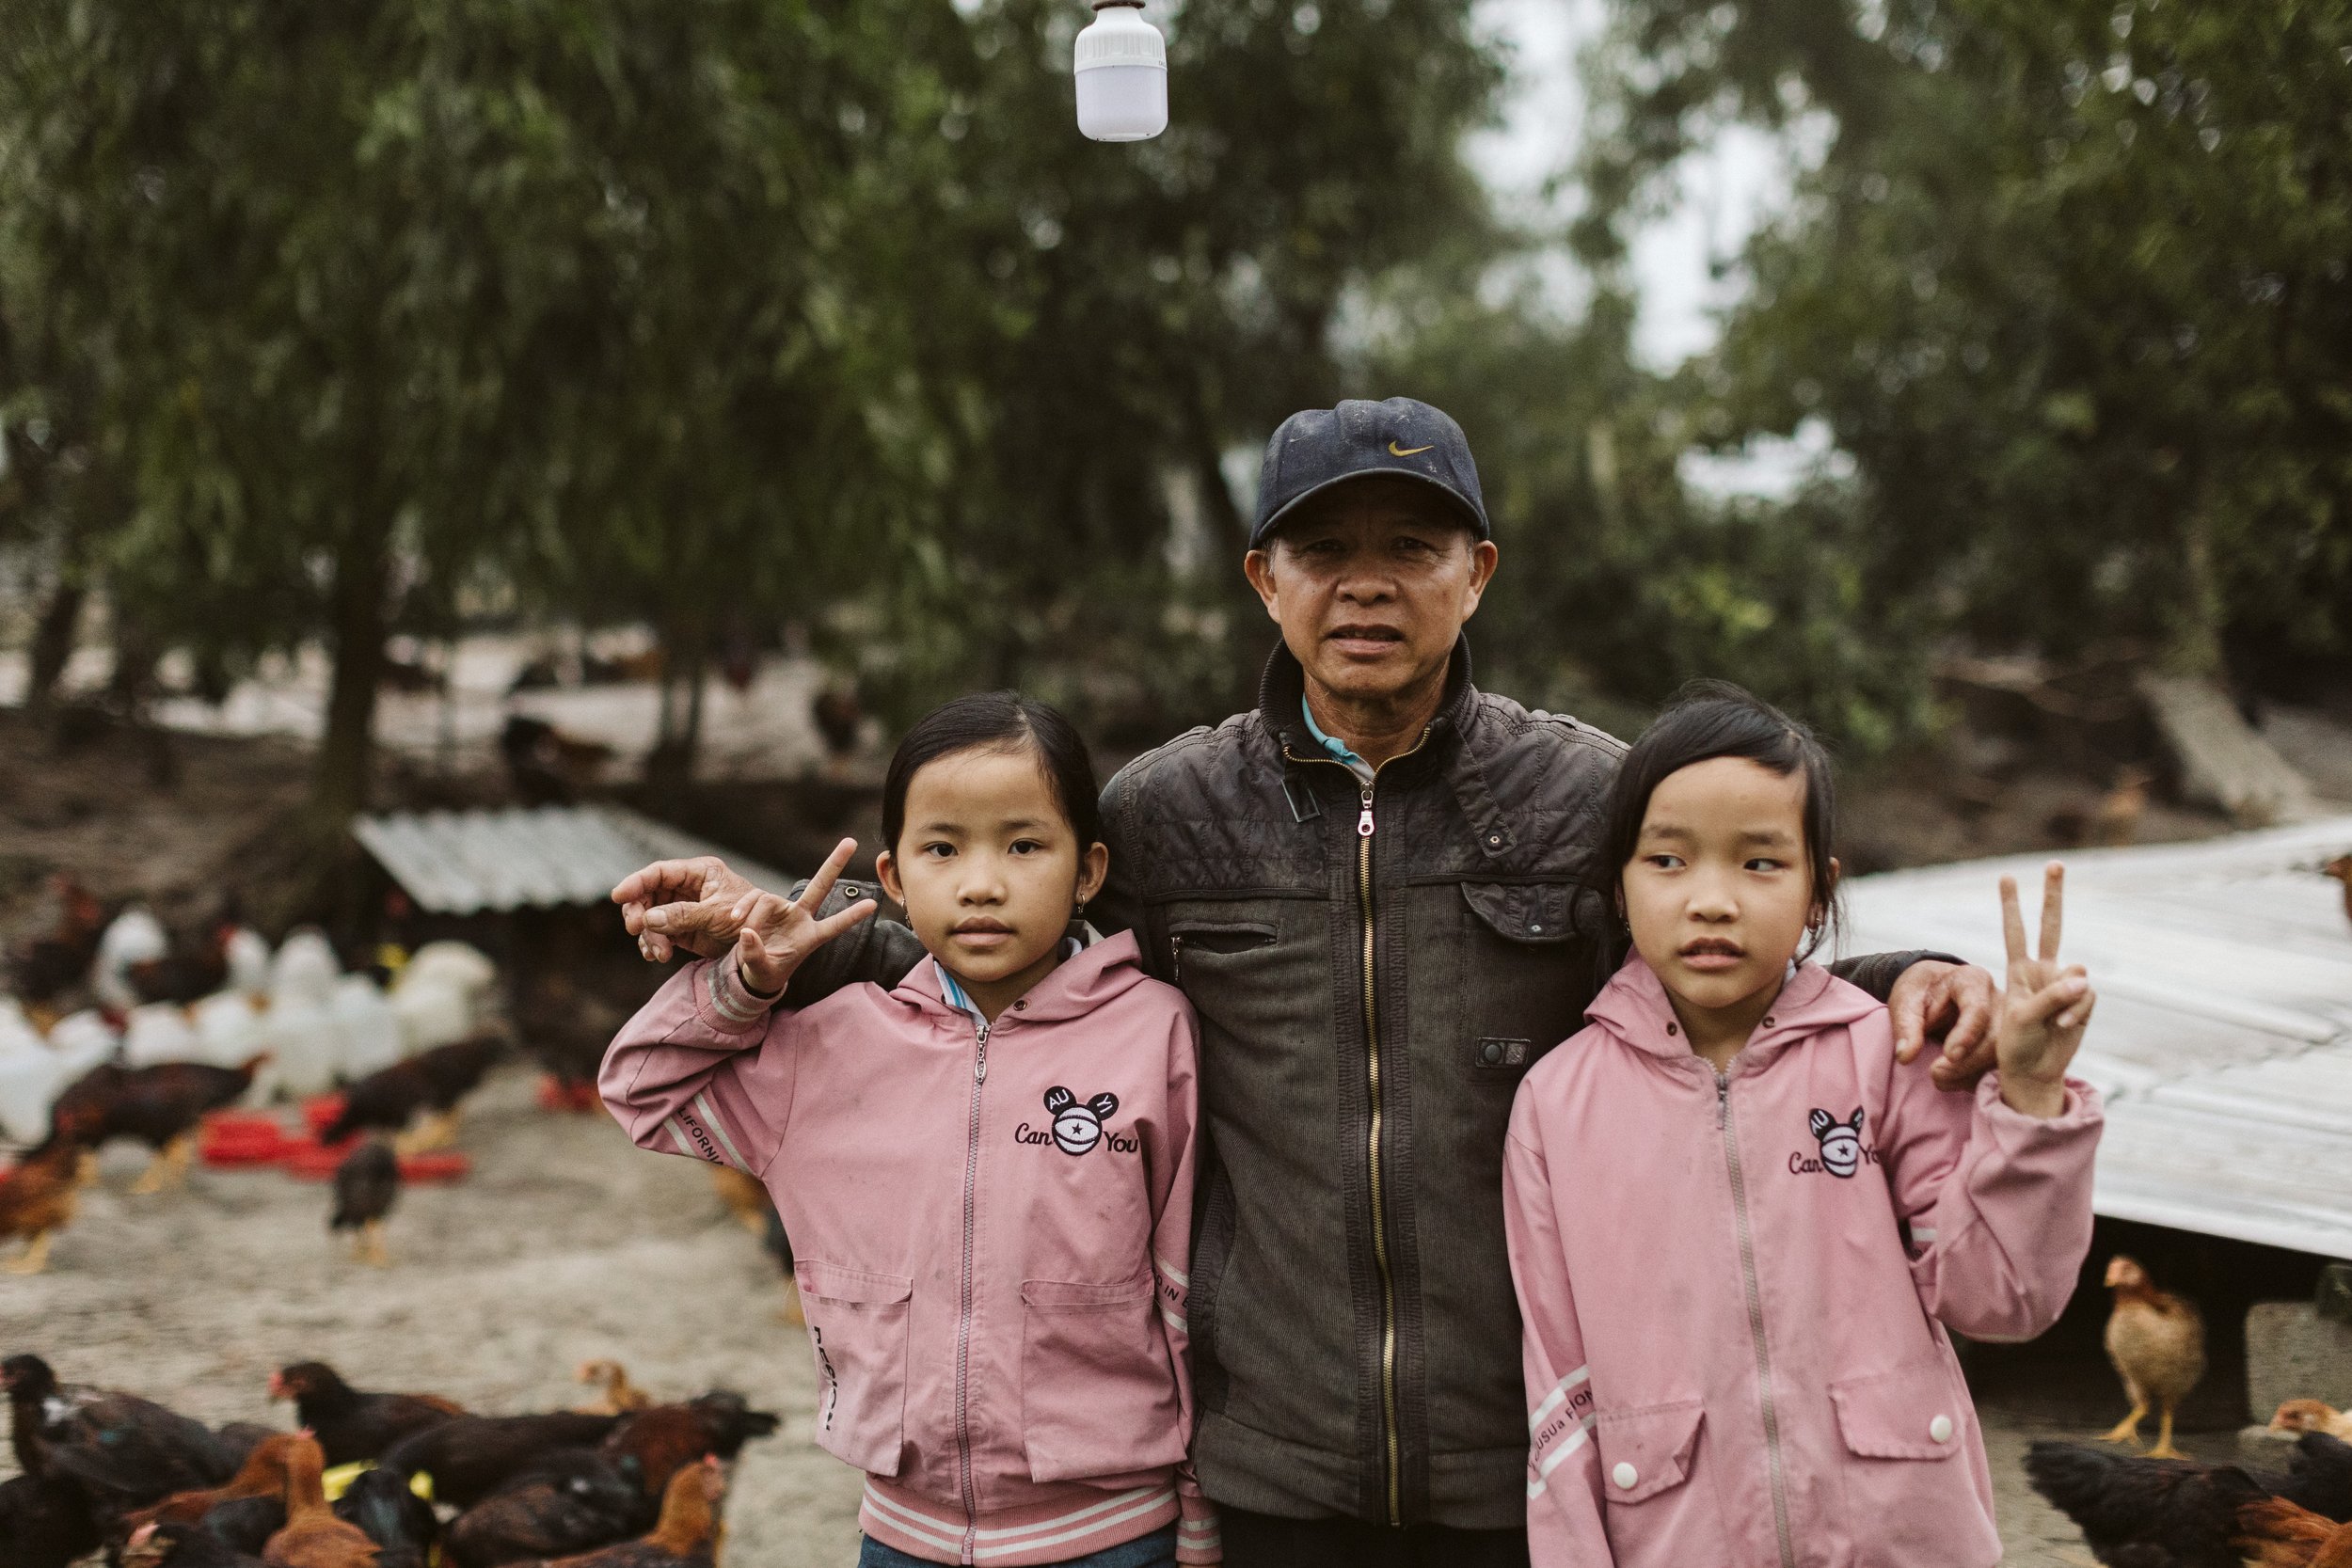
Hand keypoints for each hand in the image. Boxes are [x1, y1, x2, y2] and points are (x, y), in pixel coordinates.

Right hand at [612, 856, 763, 962]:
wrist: (764, 946)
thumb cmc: (750, 920)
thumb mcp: (717, 915)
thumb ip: (683, 915)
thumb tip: (648, 919)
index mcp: (700, 873)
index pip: (660, 872)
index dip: (637, 882)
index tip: (618, 896)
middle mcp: (688, 888)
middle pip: (648, 894)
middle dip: (639, 912)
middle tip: (635, 929)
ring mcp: (683, 909)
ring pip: (650, 917)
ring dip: (649, 935)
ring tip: (660, 953)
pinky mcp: (682, 929)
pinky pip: (659, 933)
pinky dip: (654, 944)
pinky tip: (657, 955)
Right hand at [730, 839, 877, 993]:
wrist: (755, 970)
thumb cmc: (767, 973)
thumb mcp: (763, 971)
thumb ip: (755, 955)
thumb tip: (747, 931)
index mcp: (811, 938)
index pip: (835, 925)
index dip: (852, 916)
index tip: (873, 904)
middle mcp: (802, 918)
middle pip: (821, 885)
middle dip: (834, 863)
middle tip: (852, 841)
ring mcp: (785, 909)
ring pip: (768, 899)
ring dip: (753, 914)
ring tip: (745, 932)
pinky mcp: (766, 906)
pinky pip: (753, 899)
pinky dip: (743, 907)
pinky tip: (735, 919)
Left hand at [1890, 960, 1999, 1087]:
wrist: (1932, 991)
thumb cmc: (1921, 992)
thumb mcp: (1905, 1001)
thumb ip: (1905, 1026)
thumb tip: (1905, 1056)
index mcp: (1972, 981)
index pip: (1978, 1009)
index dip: (1966, 1035)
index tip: (1949, 1055)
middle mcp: (1998, 1001)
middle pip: (1998, 1036)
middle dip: (1970, 1061)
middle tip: (1936, 1073)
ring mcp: (2007, 1025)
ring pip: (2004, 1056)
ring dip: (1973, 1074)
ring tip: (1941, 1080)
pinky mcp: (2006, 1045)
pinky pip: (2001, 1067)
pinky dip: (1978, 1080)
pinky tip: (1955, 1082)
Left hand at [1994, 861, 2096, 1117]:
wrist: (2035, 1071)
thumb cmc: (2017, 1044)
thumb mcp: (2022, 1018)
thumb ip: (2050, 996)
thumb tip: (2083, 978)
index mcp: (2019, 970)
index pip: (2014, 931)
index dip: (2012, 906)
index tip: (2007, 877)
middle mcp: (2042, 970)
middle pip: (2050, 926)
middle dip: (2053, 895)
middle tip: (2054, 863)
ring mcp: (2064, 984)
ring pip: (2077, 974)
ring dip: (2067, 1000)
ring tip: (2051, 1022)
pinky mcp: (2083, 1000)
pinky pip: (2087, 998)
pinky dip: (2077, 1013)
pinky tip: (2064, 1026)